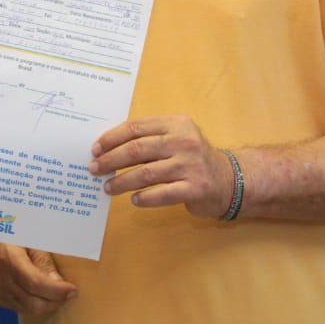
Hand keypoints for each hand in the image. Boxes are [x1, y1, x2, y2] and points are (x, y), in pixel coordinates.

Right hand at [0, 245, 75, 315]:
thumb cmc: (8, 235)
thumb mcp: (27, 239)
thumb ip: (43, 260)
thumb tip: (58, 282)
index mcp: (11, 260)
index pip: (36, 283)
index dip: (56, 290)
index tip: (73, 290)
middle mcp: (3, 280)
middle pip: (34, 303)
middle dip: (56, 302)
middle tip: (68, 293)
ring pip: (29, 309)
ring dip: (47, 305)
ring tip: (57, 295)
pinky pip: (20, 309)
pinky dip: (34, 304)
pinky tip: (41, 295)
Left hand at [90, 115, 233, 216]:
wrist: (230, 180)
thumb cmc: (193, 158)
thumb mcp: (177, 137)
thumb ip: (150, 137)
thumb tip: (108, 147)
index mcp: (176, 124)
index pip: (135, 128)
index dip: (111, 138)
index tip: (95, 149)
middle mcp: (183, 141)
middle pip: (137, 149)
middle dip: (110, 160)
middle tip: (95, 169)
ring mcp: (190, 165)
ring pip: (145, 173)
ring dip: (121, 181)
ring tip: (107, 187)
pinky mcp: (195, 188)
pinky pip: (161, 194)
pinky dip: (144, 198)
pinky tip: (133, 200)